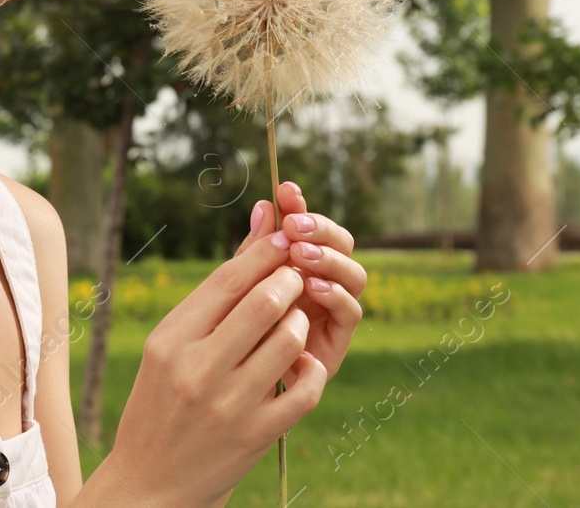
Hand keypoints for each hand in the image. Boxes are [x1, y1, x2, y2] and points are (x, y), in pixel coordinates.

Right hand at [106, 211, 330, 507]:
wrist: (149, 483)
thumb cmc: (160, 401)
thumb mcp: (170, 346)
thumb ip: (214, 295)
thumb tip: (262, 220)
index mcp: (170, 340)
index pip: (227, 279)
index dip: (264, 252)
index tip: (284, 238)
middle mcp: (196, 368)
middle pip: (264, 302)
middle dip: (290, 280)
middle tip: (297, 277)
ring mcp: (228, 404)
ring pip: (289, 339)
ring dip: (301, 321)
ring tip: (295, 318)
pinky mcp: (256, 436)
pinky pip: (304, 388)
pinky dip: (310, 368)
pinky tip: (300, 363)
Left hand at [233, 180, 365, 378]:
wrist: (225, 390)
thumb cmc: (230, 334)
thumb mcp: (238, 287)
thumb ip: (254, 251)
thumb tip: (264, 205)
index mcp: (296, 263)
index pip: (308, 226)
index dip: (301, 206)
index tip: (286, 190)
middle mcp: (321, 282)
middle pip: (341, 243)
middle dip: (320, 228)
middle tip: (293, 226)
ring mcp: (332, 310)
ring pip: (354, 274)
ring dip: (329, 259)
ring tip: (300, 255)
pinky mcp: (337, 341)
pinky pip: (351, 312)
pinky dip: (334, 295)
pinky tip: (312, 287)